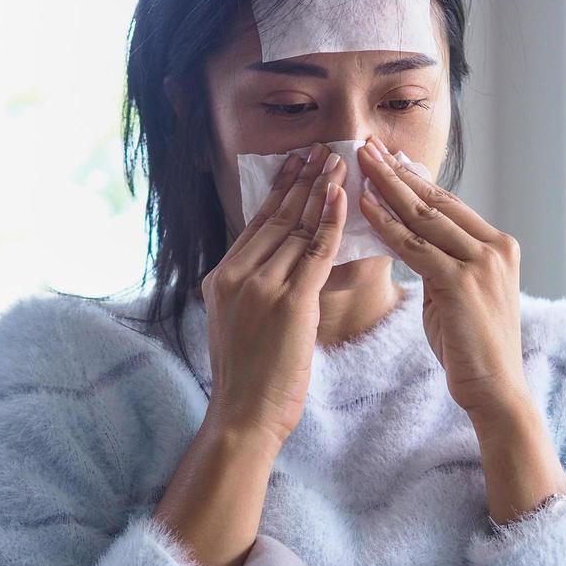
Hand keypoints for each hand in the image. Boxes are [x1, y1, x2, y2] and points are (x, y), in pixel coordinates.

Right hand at [201, 142, 347, 447]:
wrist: (242, 416)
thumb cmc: (248, 381)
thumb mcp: (240, 325)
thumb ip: (255, 292)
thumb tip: (279, 272)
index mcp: (222, 278)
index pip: (256, 224)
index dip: (280, 191)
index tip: (296, 164)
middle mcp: (237, 275)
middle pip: (276, 217)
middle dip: (301, 180)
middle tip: (321, 149)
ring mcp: (261, 287)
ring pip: (297, 227)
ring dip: (321, 190)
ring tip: (338, 161)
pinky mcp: (289, 303)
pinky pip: (316, 252)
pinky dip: (331, 221)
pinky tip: (343, 197)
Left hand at [354, 135, 528, 419]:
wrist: (495, 388)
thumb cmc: (472, 348)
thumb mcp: (458, 295)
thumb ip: (441, 265)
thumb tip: (413, 242)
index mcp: (499, 246)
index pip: (450, 204)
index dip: (415, 179)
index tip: (388, 157)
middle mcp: (494, 248)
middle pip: (436, 201)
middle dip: (397, 171)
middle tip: (368, 145)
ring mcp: (481, 264)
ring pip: (424, 217)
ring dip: (387, 186)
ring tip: (359, 162)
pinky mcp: (461, 283)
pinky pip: (414, 246)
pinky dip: (386, 224)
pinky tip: (363, 205)